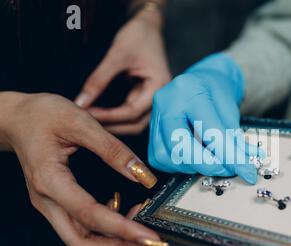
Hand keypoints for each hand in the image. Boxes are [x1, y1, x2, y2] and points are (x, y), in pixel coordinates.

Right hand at [1, 92, 167, 245]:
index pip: (89, 215)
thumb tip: (141, 175)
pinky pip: (80, 227)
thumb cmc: (42, 115)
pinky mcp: (56, 203)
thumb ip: (113, 149)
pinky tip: (122, 210)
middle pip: (81, 243)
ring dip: (113, 241)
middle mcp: (47, 200)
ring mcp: (49, 205)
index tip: (148, 236)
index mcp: (50, 180)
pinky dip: (105, 228)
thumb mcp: (80, 122)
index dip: (122, 230)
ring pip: (81, 240)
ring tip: (141, 224)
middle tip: (150, 240)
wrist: (17, 117)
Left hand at [75, 9, 170, 134]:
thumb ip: (99, 79)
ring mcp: (154, 98)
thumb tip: (81, 101)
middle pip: (137, 124)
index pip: (133, 112)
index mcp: (159, 87)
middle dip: (113, 127)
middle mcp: (160, 97)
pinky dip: (118, 116)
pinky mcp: (146, 96)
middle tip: (88, 125)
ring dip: (116, 125)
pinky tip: (102, 114)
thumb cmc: (138, 35)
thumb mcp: (117, 55)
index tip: (88, 116)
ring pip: (136, 122)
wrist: (149, 25)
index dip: (110, 116)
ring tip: (93, 121)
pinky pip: (133, 113)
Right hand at [149, 53, 260, 183]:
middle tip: (226, 169)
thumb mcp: (231, 108)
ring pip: (169, 157)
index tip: (246, 171)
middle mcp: (166, 102)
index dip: (230, 156)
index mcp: (189, 90)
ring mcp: (155, 117)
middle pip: (180, 145)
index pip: (210, 131)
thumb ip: (235, 138)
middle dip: (207, 164)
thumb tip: (245, 164)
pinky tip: (195, 158)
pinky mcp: (151, 133)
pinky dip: (181, 165)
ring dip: (194, 166)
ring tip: (213, 160)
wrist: (202, 80)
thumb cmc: (216, 91)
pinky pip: (161, 159)